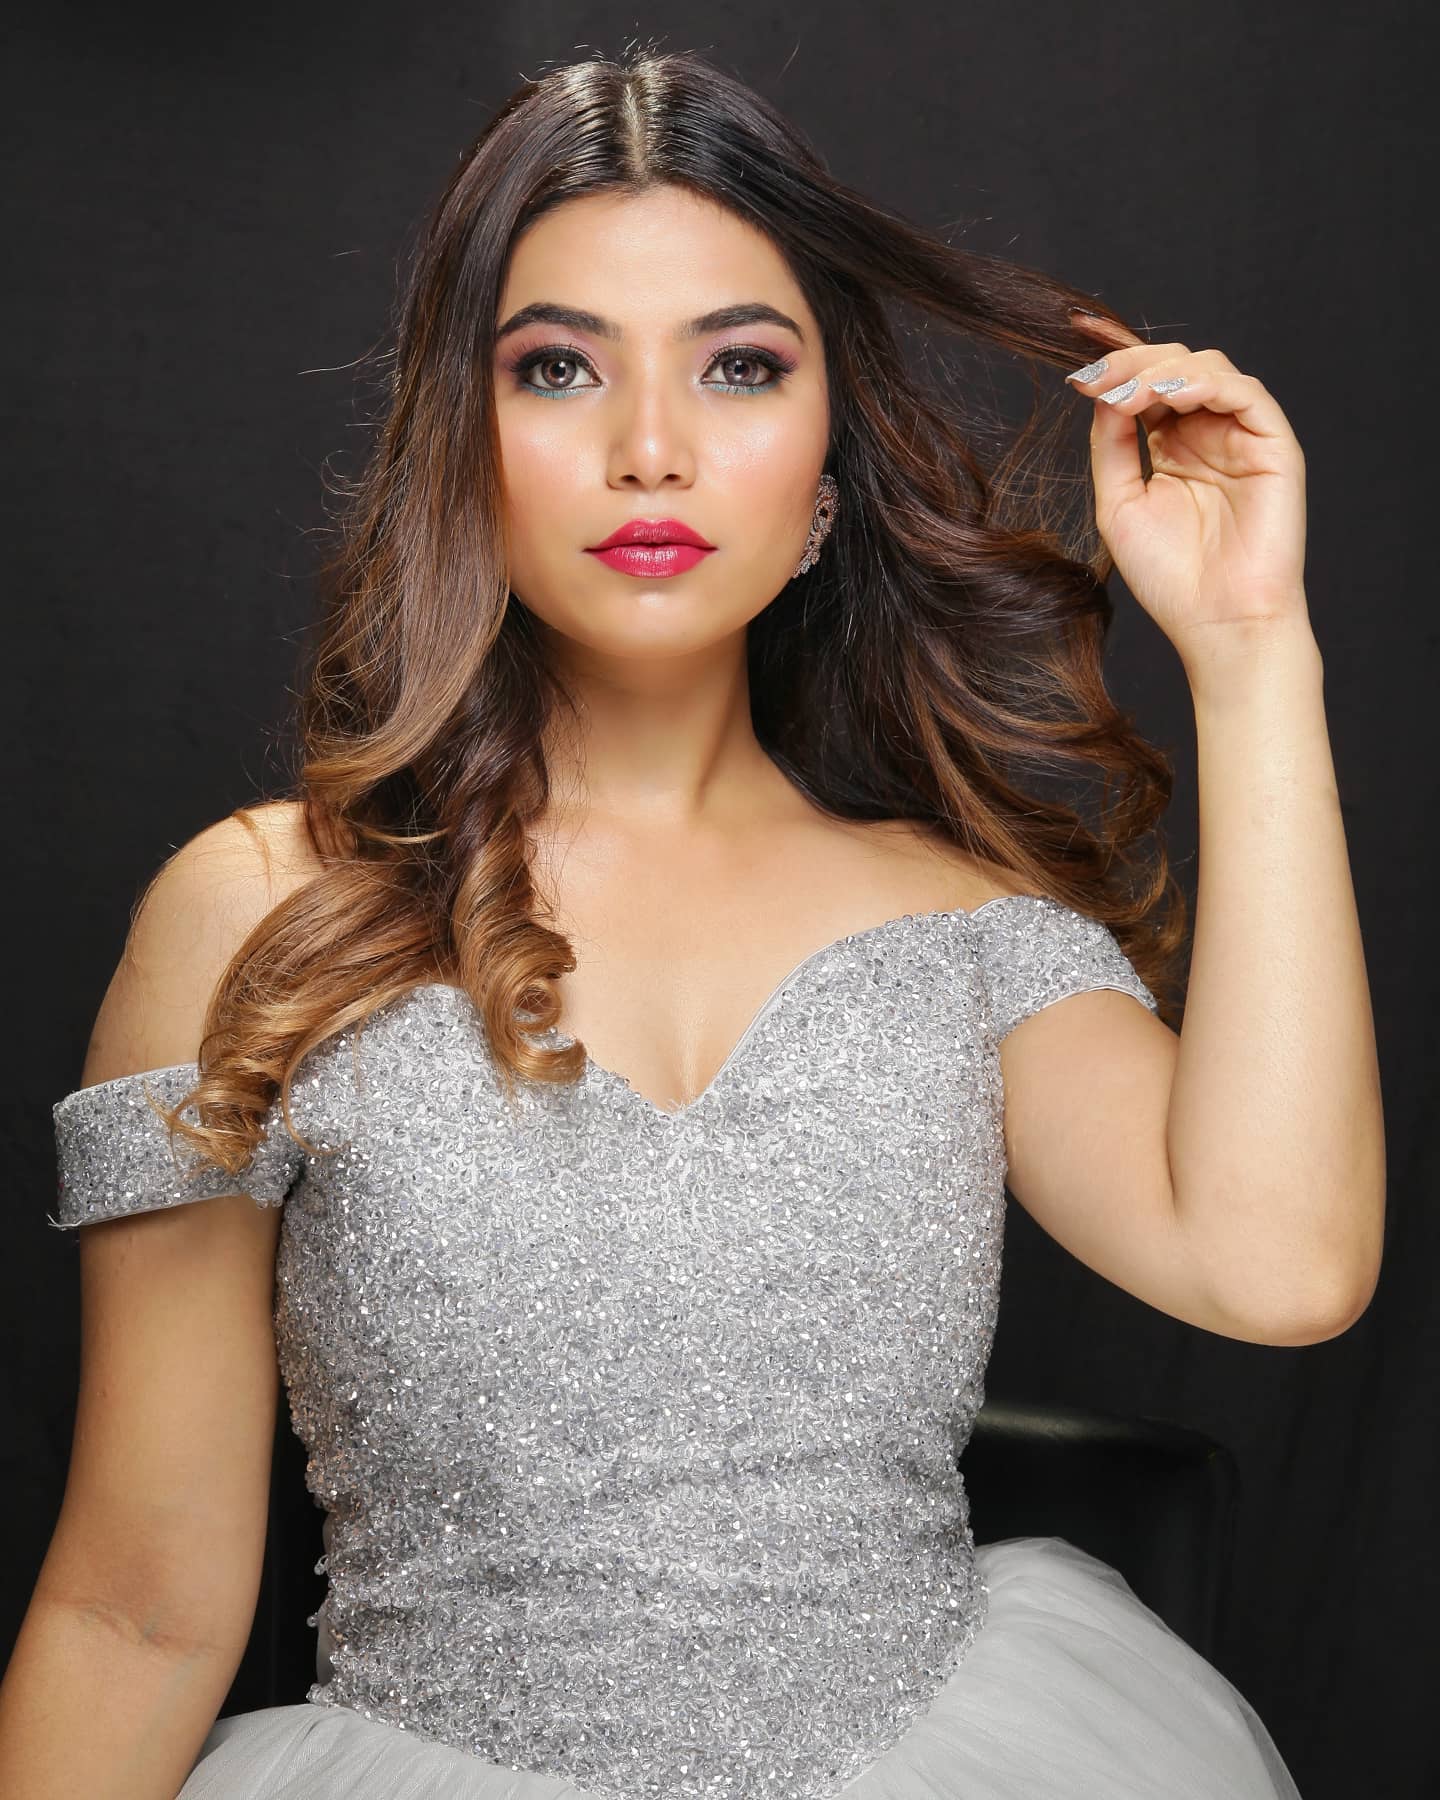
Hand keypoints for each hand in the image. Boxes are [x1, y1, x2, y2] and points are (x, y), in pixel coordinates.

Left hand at [1063, 310, 1310, 668]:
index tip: (1076, 367)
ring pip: (1208, 368)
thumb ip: (1110, 445)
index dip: (1116, 367)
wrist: (1217, 622)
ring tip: (1127, 396)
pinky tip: (1167, 399)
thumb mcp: (1119, 503)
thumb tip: (1101, 392)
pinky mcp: (1274, 444)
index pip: (1146, 387)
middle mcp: (1209, 433)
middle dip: (1132, 363)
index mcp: (1173, 446)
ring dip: (1162, 372)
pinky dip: (1204, 384)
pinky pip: (1245, 392)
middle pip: (1174, 366)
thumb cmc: (1171, 576)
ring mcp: (1242, 436)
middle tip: (1097, 378)